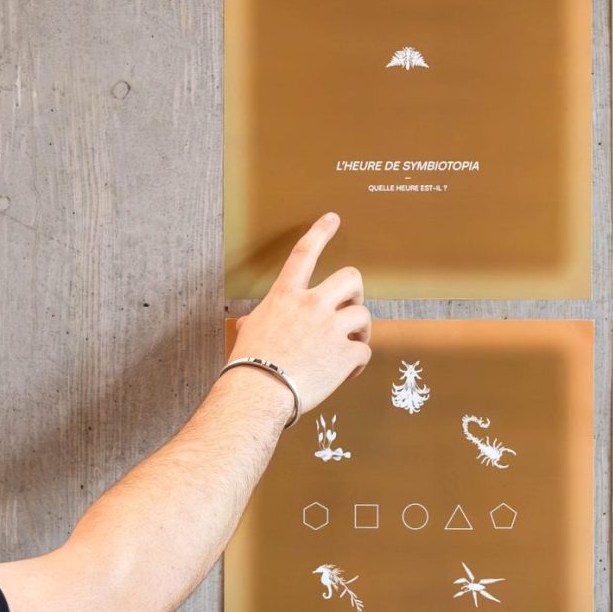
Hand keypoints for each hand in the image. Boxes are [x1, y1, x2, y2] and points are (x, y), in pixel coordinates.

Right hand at [230, 214, 371, 415]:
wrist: (259, 392)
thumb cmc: (248, 366)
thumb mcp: (248, 333)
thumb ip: (256, 321)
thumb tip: (249, 323)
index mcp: (286, 297)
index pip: (304, 254)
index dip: (320, 232)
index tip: (332, 219)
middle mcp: (311, 305)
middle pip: (351, 278)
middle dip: (356, 293)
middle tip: (350, 309)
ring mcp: (331, 328)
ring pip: (363, 315)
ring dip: (360, 332)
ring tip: (349, 347)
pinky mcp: (345, 354)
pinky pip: (364, 352)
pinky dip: (358, 363)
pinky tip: (345, 374)